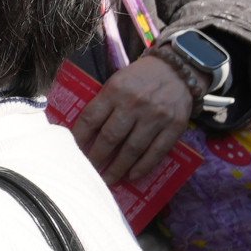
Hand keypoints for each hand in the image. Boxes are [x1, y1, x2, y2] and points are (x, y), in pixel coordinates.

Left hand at [68, 48, 199, 185]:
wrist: (178, 69)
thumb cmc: (141, 77)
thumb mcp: (117, 81)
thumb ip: (104, 102)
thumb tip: (84, 131)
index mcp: (115, 91)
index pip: (91, 118)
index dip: (79, 138)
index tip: (72, 152)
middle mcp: (134, 104)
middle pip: (110, 137)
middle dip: (97, 158)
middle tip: (88, 171)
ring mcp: (155, 116)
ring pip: (132, 149)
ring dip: (118, 168)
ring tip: (108, 180)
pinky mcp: (174, 126)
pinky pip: (156, 152)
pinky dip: (143, 167)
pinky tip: (132, 176)